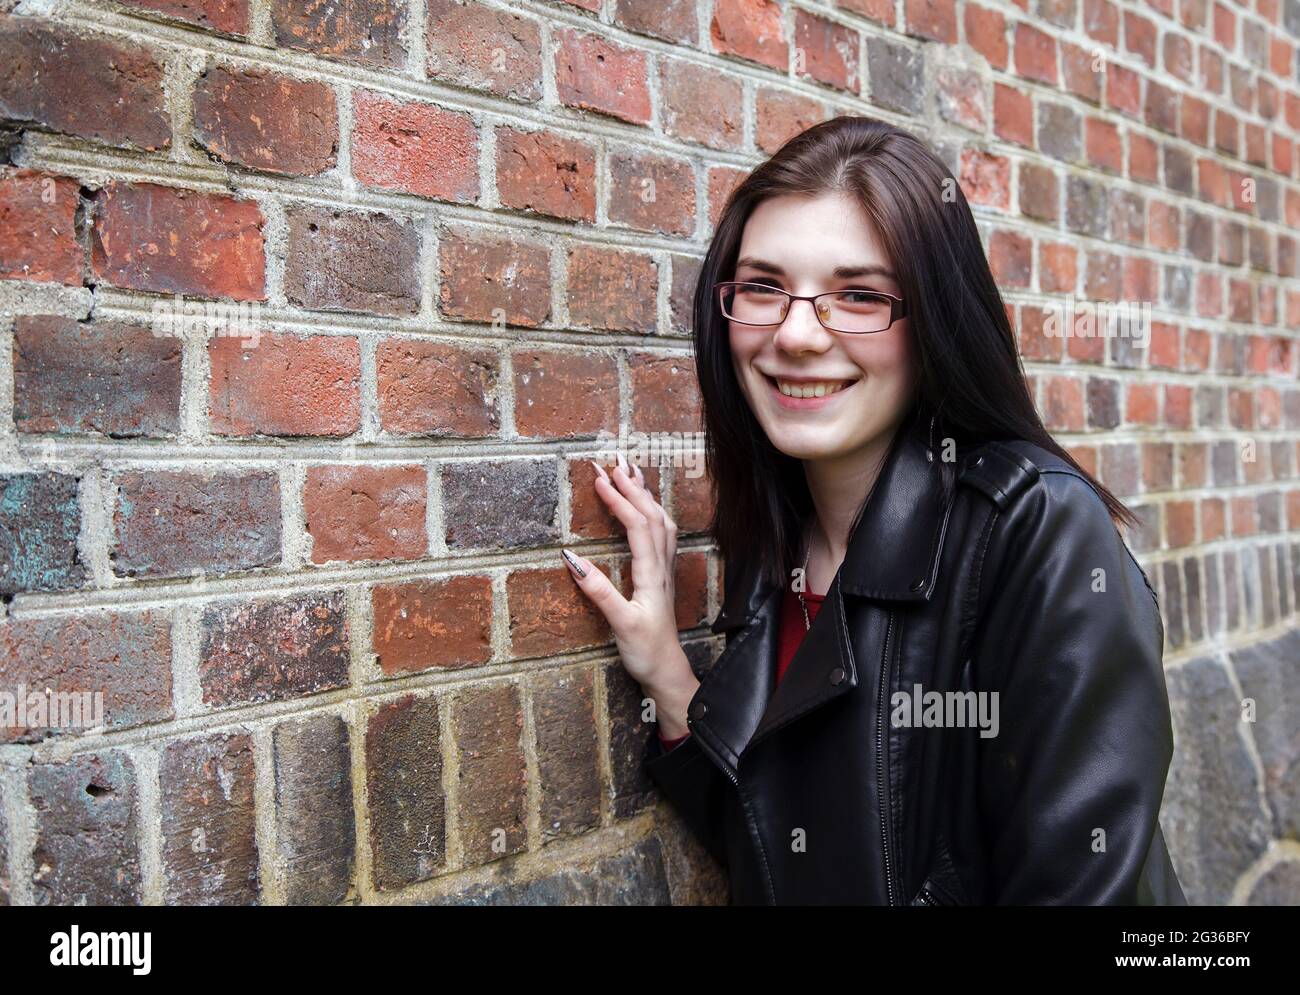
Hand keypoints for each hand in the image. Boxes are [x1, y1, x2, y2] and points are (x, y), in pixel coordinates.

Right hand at [561, 454, 693, 700]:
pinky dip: (652, 511)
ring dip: (645, 494)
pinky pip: (661, 533)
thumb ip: (599, 592)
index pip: (636, 525)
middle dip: (631, 486)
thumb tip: (571, 559)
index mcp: (651, 573)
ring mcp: (664, 569)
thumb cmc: (645, 651)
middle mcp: (661, 566)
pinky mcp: (661, 576)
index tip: (599, 478)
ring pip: (660, 521)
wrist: (667, 670)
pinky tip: (646, 506)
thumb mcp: (620, 624)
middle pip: (651, 515)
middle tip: (611, 460)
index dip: (619, 499)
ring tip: (630, 471)